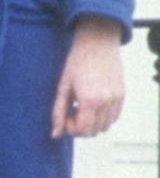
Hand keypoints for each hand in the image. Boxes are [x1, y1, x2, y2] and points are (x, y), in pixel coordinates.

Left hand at [50, 17, 124, 138]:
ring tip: (83, 106)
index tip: (65, 117)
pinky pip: (114, 117)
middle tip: (72, 111)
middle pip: (94, 131)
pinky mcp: (122, 94)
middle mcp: (106, 102)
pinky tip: (94, 104)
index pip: (83, 131)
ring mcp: (117, 99)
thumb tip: (54, 135)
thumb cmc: (77, 62)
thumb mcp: (63, 87)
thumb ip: (58, 113)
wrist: (97, 42)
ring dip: (93, 123)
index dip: (71, 129)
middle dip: (81, 127)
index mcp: (89, 101)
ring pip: (105, 126)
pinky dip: (104, 117)